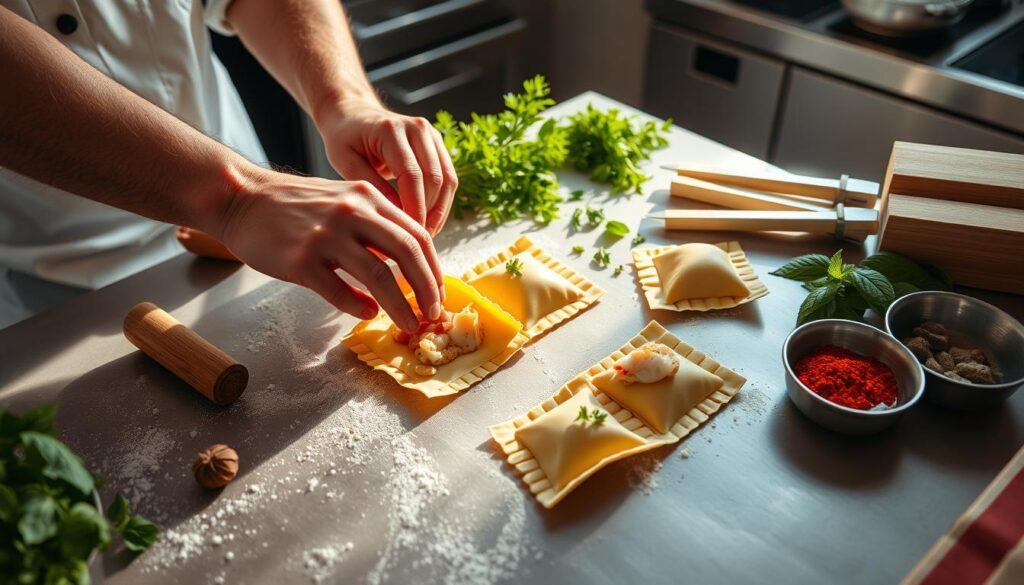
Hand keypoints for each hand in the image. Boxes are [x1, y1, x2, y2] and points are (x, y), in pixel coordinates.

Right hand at [214, 168, 443, 331]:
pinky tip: (368, 314)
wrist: (241, 198)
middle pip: (406, 253)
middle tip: (432, 313)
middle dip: (426, 289)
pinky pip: (338, 290)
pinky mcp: (301, 259)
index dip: (433, 267)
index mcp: (368, 198)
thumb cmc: (294, 205)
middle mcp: (352, 213)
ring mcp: (326, 236)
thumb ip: (375, 225)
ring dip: (399, 306)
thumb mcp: (343, 200)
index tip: (437, 292)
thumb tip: (407, 264)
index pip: (417, 234)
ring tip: (409, 324)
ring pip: (378, 276)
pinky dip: (358, 306)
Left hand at [315, 98, 457, 235]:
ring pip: (448, 180)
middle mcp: (417, 128)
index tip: (408, 234)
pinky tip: (429, 221)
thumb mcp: (345, 162)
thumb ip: (371, 187)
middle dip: (429, 213)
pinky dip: (442, 202)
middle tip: (417, 241)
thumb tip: (398, 217)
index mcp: (391, 130)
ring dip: (440, 211)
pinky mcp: (437, 144)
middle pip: (435, 178)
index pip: (411, 175)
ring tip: (425, 235)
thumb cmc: (344, 138)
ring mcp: (431, 134)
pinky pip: (449, 177)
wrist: (354, 114)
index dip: (414, 207)